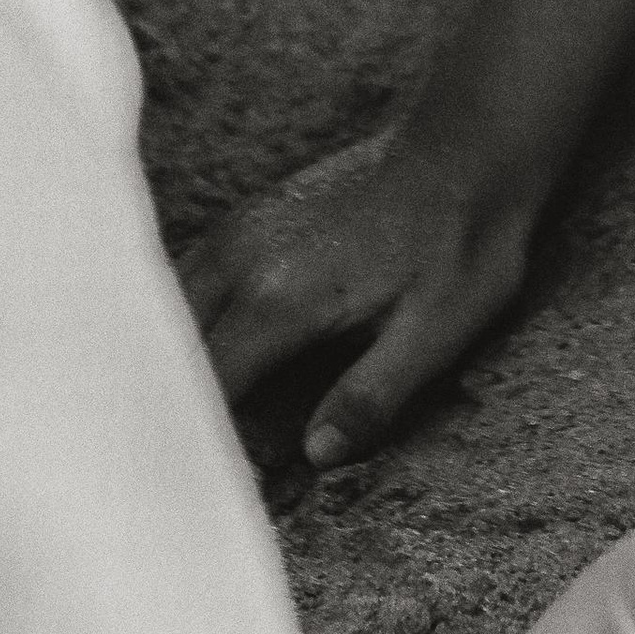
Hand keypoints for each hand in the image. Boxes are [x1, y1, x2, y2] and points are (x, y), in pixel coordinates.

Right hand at [180, 123, 543, 467]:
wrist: (465, 147)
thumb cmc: (461, 243)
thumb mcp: (436, 332)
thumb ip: (371, 396)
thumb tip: (315, 456)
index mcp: (280, 299)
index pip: (207, 386)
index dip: (200, 441)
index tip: (200, 486)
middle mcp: (242, 259)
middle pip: (173, 349)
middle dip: (170, 406)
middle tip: (177, 467)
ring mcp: (241, 229)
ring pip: (172, 309)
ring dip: (169, 361)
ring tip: (174, 416)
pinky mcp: (252, 215)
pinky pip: (190, 276)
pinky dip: (181, 321)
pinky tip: (199, 352)